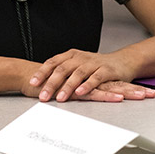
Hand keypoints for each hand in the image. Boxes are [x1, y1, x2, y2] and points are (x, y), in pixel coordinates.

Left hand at [27, 49, 152, 102]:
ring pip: (77, 73)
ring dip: (67, 86)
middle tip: (42, 95)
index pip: (53, 62)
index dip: (42, 72)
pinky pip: (95, 78)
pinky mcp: (106, 70)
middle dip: (51, 83)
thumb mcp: (77, 66)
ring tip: (60, 97)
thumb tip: (42, 83)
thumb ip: (62, 72)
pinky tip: (80, 93)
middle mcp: (81, 57)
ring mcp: (93, 63)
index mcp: (71, 55)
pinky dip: (87, 85)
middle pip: (63, 69)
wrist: (122, 61)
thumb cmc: (96, 66)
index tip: (32, 83)